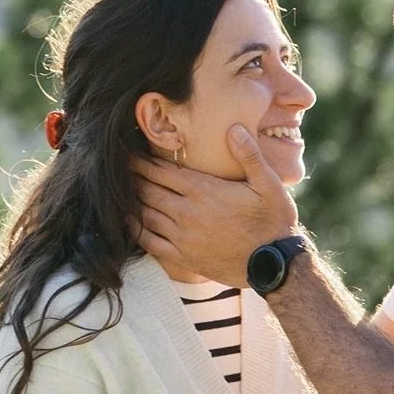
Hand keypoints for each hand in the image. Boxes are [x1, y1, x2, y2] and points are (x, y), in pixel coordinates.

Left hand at [135, 125, 301, 288]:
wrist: (274, 265)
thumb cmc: (273, 221)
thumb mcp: (269, 184)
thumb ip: (249, 155)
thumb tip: (234, 128)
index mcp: (204, 191)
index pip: (161, 171)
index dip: (142, 161)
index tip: (128, 153)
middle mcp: (187, 212)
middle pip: (148, 190)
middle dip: (132, 178)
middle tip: (118, 168)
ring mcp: (182, 237)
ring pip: (145, 214)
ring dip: (131, 201)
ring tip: (120, 191)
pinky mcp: (183, 257)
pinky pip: (149, 242)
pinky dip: (135, 230)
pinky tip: (129, 222)